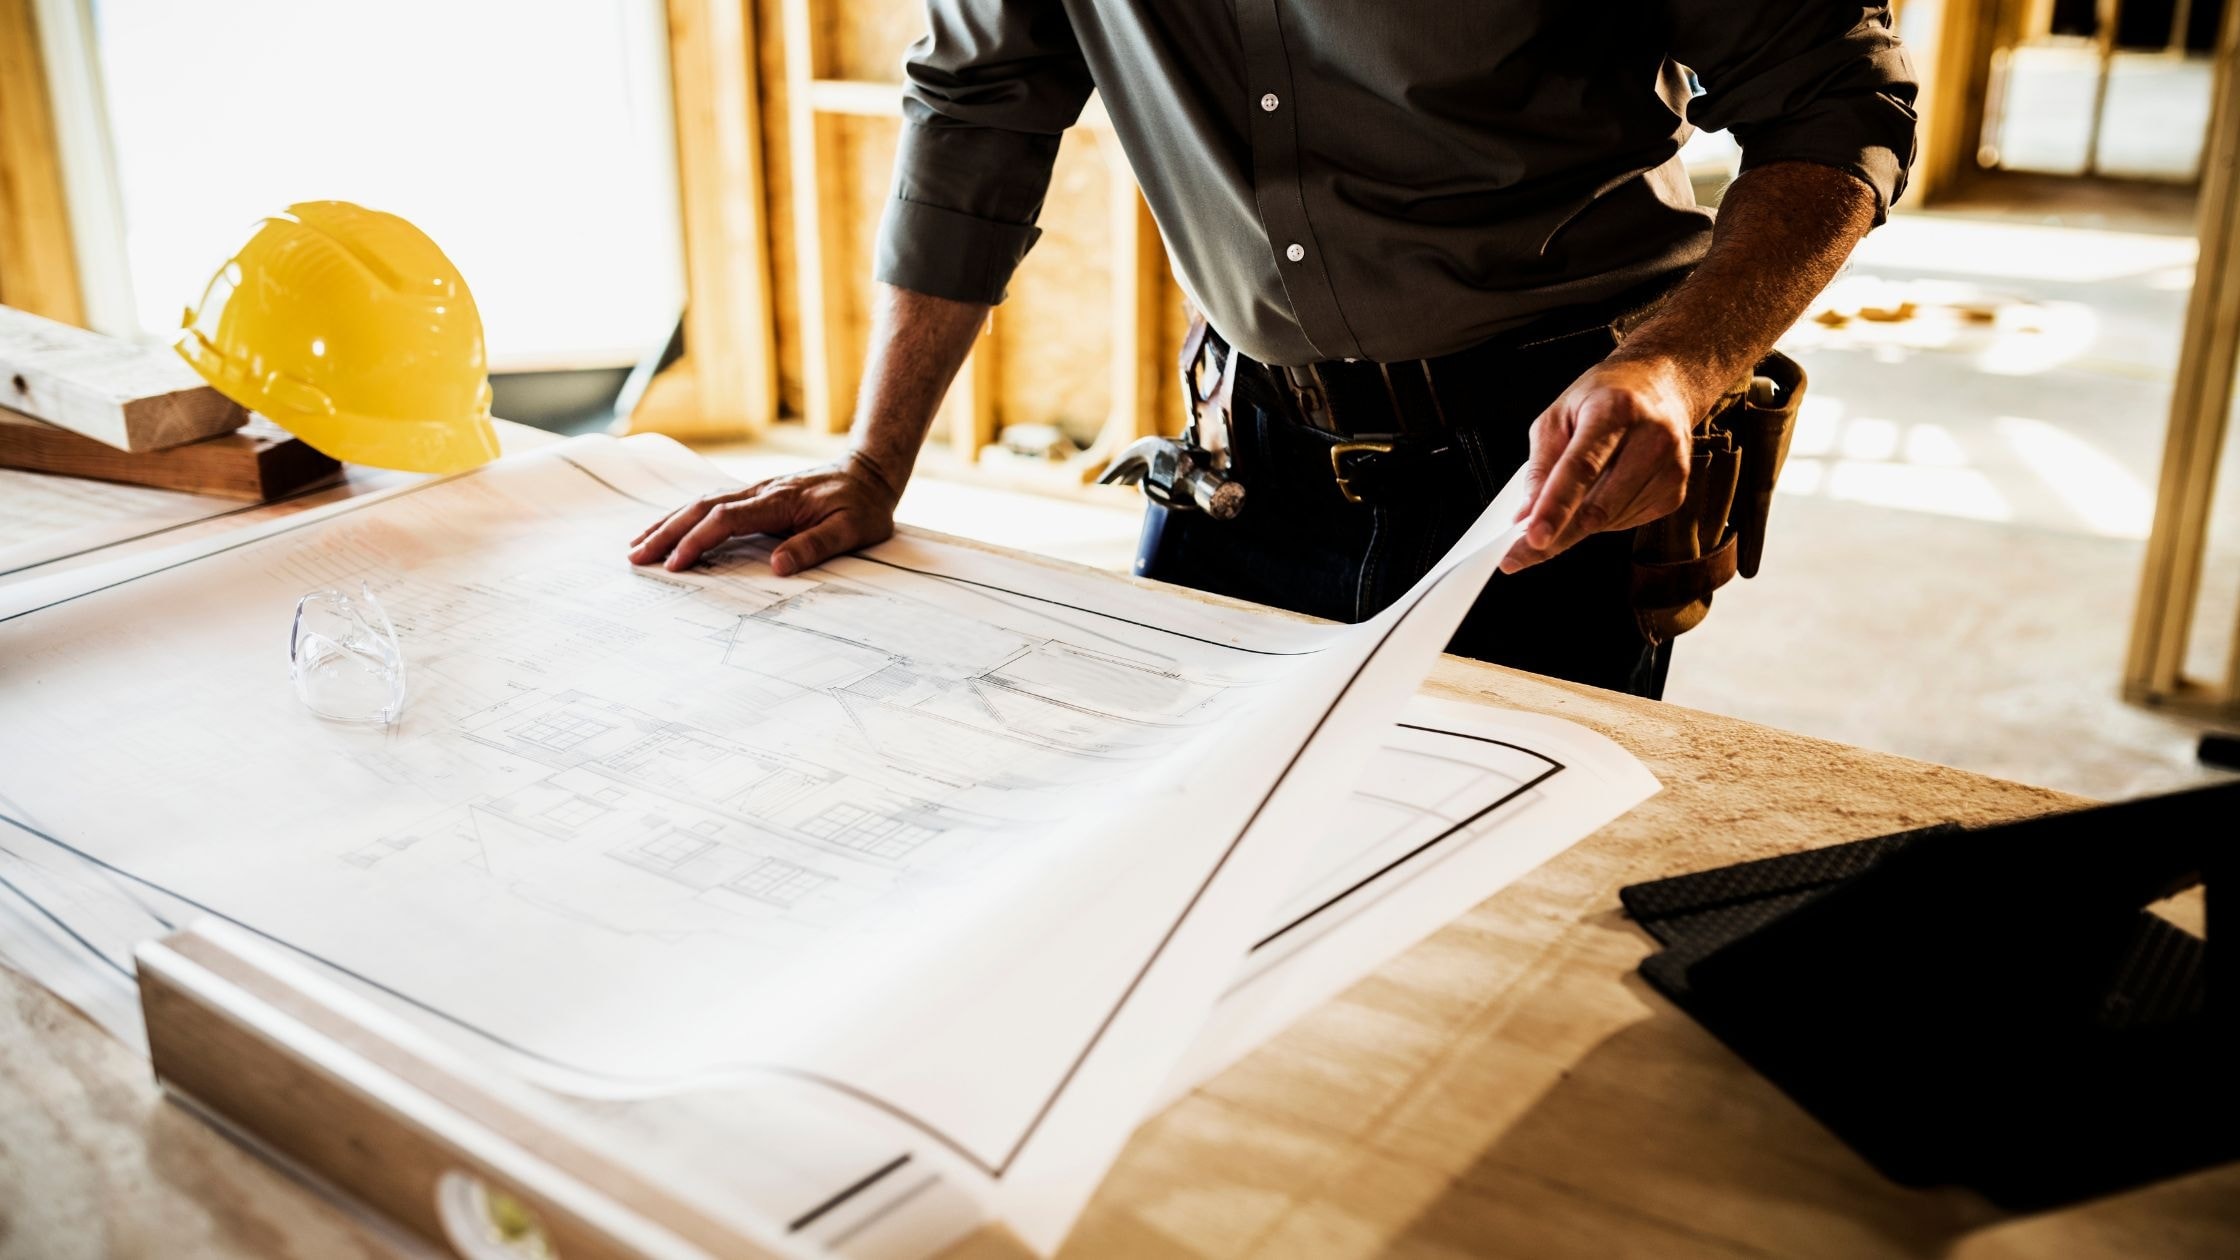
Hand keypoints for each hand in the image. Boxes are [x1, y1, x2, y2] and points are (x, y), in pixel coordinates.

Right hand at [627, 451, 901, 575]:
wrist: (869, 472)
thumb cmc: (864, 506)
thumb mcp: (852, 530)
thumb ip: (814, 546)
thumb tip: (777, 566)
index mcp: (779, 501)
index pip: (726, 519)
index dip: (699, 540)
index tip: (675, 563)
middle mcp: (760, 492)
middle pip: (701, 508)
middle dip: (666, 532)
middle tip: (636, 557)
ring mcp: (754, 491)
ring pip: (700, 503)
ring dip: (668, 523)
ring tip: (637, 545)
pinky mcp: (755, 495)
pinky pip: (710, 504)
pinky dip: (684, 516)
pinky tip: (668, 528)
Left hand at [1500, 355, 1704, 573]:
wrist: (1662, 386)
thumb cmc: (1604, 398)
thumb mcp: (1559, 415)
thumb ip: (1541, 465)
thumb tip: (1526, 514)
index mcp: (1616, 411)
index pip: (1581, 469)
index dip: (1555, 508)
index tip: (1532, 538)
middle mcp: (1652, 438)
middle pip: (1597, 507)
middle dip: (1555, 535)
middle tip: (1519, 552)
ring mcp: (1671, 468)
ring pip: (1608, 521)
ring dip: (1577, 523)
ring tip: (1570, 497)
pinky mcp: (1675, 491)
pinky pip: (1625, 522)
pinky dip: (1602, 518)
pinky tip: (1602, 491)